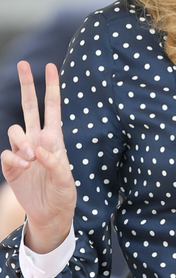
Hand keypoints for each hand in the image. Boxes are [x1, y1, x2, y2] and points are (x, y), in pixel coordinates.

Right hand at [1, 62, 74, 252]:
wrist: (51, 214)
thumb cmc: (64, 195)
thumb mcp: (67, 180)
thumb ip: (56, 164)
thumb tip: (38, 151)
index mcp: (55, 139)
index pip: (52, 108)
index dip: (51, 88)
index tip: (50, 66)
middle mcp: (38, 141)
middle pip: (29, 107)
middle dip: (28, 85)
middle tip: (23, 64)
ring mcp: (23, 152)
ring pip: (15, 131)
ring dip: (22, 141)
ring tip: (32, 158)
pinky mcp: (11, 167)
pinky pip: (6, 154)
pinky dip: (14, 159)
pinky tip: (23, 167)